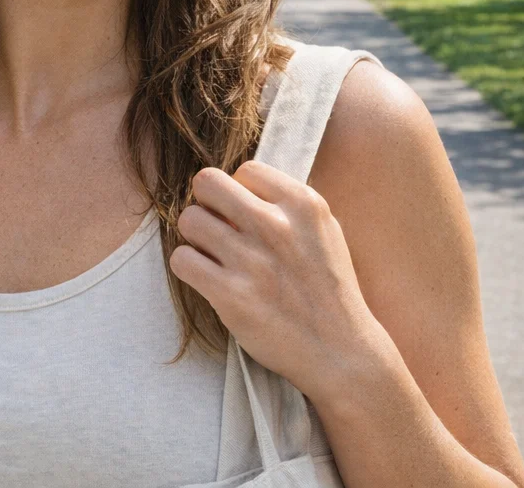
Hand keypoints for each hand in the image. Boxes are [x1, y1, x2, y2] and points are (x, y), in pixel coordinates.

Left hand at [168, 160, 383, 400]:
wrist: (342, 354)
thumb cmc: (326, 289)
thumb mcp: (323, 230)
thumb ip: (285, 202)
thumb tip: (235, 184)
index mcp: (303, 204)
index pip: (245, 169)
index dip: (240, 192)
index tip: (245, 215)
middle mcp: (276, 226)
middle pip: (207, 183)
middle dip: (207, 203)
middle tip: (218, 227)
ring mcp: (253, 261)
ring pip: (189, 220)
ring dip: (196, 237)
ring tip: (214, 255)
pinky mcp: (232, 295)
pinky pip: (181, 259)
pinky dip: (188, 267)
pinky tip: (207, 277)